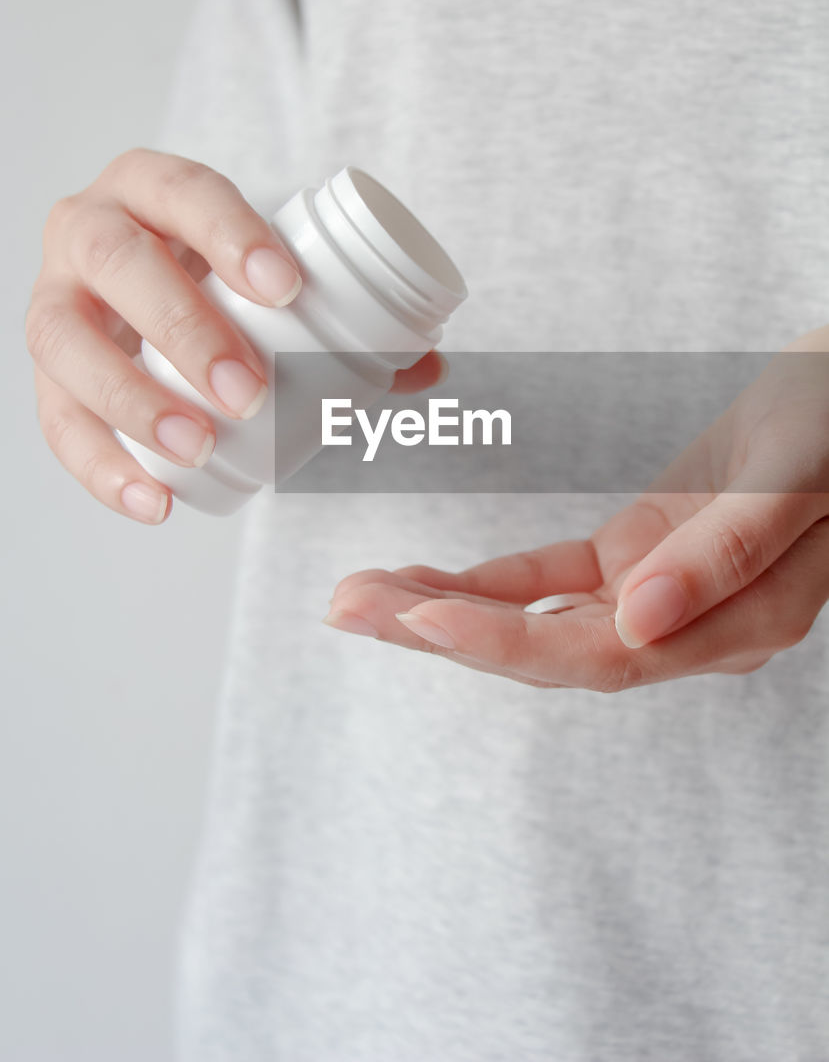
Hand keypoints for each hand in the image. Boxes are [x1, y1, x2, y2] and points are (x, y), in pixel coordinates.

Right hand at [25, 149, 442, 524]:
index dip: (229, 234)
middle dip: (183, 328)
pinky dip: (101, 465)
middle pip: (117, 263)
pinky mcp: (41, 370)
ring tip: (199, 447)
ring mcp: (53, 297)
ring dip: (132, 399)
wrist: (140, 293)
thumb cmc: (215, 278)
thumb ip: (349, 313)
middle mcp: (86, 230)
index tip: (287, 288)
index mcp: (148, 188)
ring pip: (63, 339)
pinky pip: (52, 418)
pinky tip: (153, 500)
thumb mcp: (265, 275)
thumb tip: (431, 365)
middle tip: (248, 391)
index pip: (182, 191)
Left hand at [324, 327, 828, 691]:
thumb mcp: (793, 479)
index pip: (598, 653)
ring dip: (446, 608)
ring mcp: (656, 593)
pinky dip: (486, 581)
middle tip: (348, 606)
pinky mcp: (636, 553)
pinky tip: (423, 578)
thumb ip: (721, 557)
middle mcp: (686, 626)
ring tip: (361, 594)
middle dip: (440, 630)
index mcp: (733, 624)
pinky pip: (549, 579)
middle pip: (546, 649)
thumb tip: (632, 619)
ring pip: (535, 620)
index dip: (503, 640)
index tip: (416, 613)